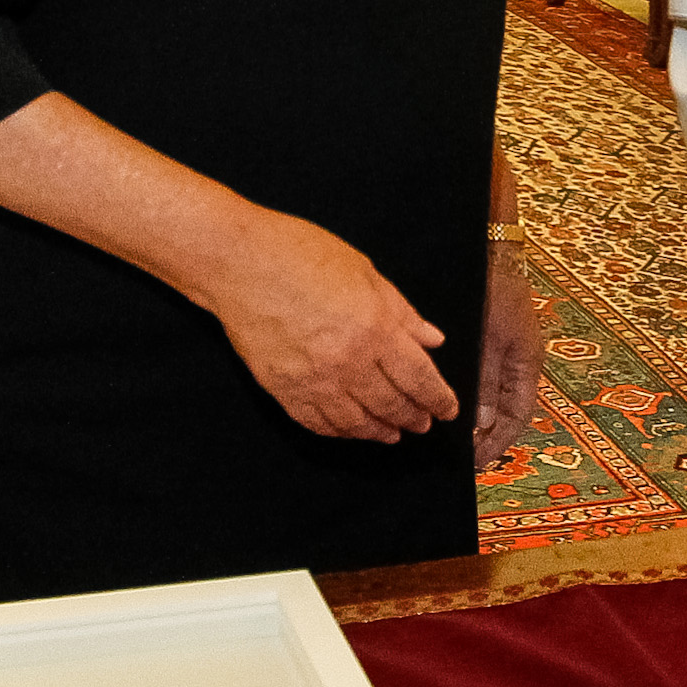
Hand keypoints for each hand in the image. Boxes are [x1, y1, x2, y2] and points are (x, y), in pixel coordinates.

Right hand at [201, 208, 457, 442]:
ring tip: (393, 433)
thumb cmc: (300, 253)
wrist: (237, 262)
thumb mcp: (363, 271)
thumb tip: (432, 340)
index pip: (419, 378)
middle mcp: (348, 361)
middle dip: (414, 417)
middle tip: (424, 424)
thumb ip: (401, 311)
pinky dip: (341, 431)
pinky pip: (319, 423)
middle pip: (392, 404)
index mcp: (374, 328)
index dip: (438, 398)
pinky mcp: (283, 390)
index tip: (449, 410)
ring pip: (357, 421)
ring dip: (381, 431)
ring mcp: (313, 380)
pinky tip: (352, 429)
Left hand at [471, 254, 543, 470]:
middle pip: (507, 410)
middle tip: (463, 457)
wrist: (490, 247)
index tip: (477, 462)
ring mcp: (508, 350)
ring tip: (455, 436)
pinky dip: (472, 394)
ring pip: (494, 395)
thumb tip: (481, 420)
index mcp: (527, 363)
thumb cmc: (494, 288)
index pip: (518, 416)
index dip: (499, 442)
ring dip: (478, 418)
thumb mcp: (490, 338)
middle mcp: (521, 361)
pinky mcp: (493, 340)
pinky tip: (451, 401)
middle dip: (487, 436)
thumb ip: (487, 378)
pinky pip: (486, 377)